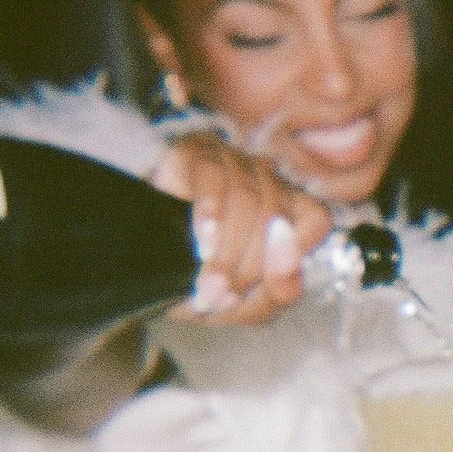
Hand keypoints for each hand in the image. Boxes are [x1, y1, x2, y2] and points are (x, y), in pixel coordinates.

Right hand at [151, 135, 334, 323]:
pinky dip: (210, 214)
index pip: (315, 222)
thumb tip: (280, 273)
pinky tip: (200, 241)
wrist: (137, 244)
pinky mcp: (198, 151)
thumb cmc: (196, 270)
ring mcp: (235, 161)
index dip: (289, 257)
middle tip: (217, 298)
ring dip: (226, 252)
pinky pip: (213, 179)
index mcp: (290, 210)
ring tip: (205, 285)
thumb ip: (272, 296)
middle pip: (276, 218)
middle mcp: (269, 179)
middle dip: (247, 269)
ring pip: (248, 201)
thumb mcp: (238, 300)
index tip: (258, 289)